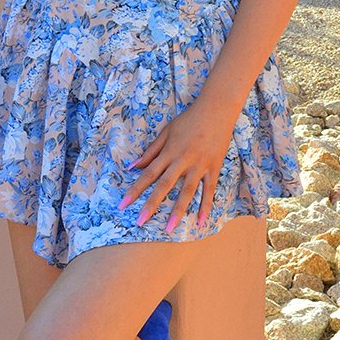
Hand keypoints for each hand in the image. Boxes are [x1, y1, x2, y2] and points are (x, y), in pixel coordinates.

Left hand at [119, 97, 235, 232]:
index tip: (123, 205)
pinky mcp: (213, 168)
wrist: (216, 109)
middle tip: (140, 222)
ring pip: (186, 192)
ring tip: (169, 229)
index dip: (135, 190)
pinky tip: (200, 221)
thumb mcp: (166, 131)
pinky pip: (209, 190)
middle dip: (151, 205)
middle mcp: (182, 161)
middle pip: (164, 186)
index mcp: (168, 152)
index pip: (148, 174)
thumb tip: (133, 166)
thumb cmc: (188, 119)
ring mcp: (199, 166)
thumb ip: (150, 151)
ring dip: (177, 211)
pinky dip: (205, 206)